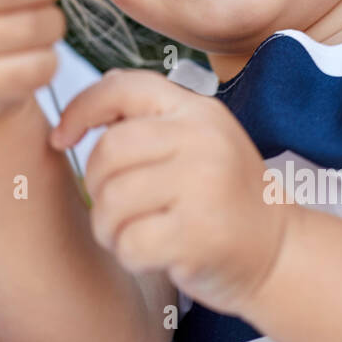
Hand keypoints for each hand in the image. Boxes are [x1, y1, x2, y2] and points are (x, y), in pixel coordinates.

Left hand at [50, 69, 291, 315]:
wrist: (278, 252)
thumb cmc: (220, 197)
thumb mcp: (196, 141)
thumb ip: (148, 120)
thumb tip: (84, 108)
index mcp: (197, 110)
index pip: (122, 86)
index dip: (80, 108)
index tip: (63, 138)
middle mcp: (203, 139)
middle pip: (108, 150)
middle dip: (95, 183)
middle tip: (112, 205)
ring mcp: (204, 186)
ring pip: (112, 201)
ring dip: (108, 226)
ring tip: (131, 232)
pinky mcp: (200, 235)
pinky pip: (130, 242)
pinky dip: (129, 255)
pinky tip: (152, 254)